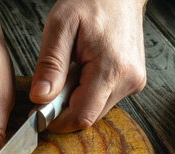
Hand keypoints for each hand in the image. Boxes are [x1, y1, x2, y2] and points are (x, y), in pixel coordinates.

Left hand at [30, 0, 146, 131]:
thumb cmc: (92, 1)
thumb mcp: (60, 26)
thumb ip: (50, 65)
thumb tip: (40, 97)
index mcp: (112, 68)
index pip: (82, 116)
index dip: (57, 120)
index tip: (40, 112)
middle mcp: (128, 80)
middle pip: (88, 116)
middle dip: (65, 108)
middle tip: (54, 83)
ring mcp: (133, 82)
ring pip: (95, 110)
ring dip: (76, 100)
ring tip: (72, 70)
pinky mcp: (133, 82)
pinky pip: (103, 100)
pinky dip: (87, 93)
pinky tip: (83, 71)